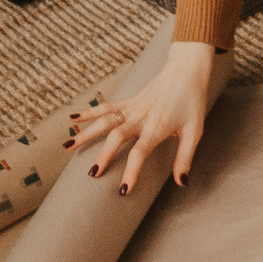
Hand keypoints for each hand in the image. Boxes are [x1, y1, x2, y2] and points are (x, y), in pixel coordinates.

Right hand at [72, 41, 217, 193]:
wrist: (186, 71)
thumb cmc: (192, 103)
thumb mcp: (194, 132)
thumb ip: (185, 157)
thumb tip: (182, 183)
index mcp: (157, 127)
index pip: (140, 153)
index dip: (131, 172)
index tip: (122, 190)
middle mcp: (141, 117)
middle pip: (117, 137)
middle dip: (103, 155)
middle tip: (92, 174)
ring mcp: (132, 107)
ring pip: (105, 121)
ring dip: (86, 133)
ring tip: (68, 146)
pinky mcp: (129, 100)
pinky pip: (106, 107)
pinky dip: (90, 112)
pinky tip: (73, 118)